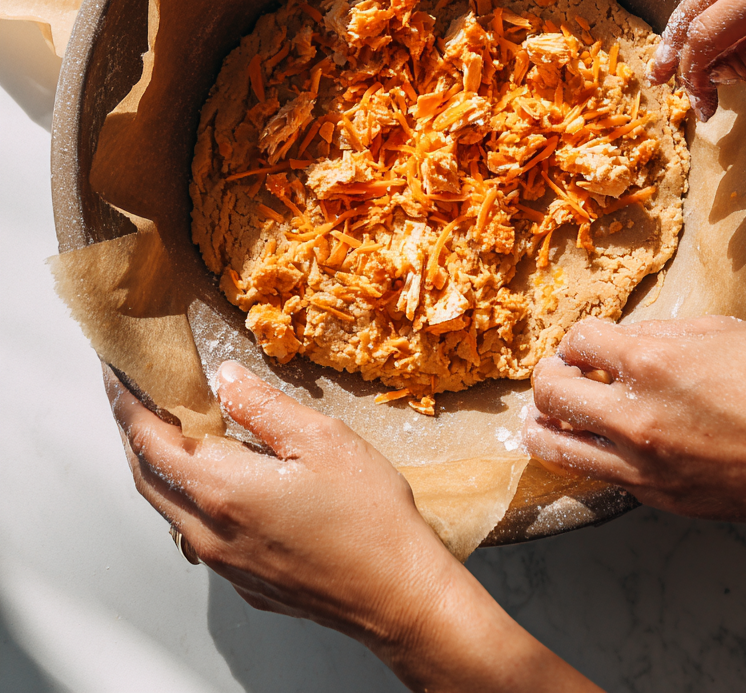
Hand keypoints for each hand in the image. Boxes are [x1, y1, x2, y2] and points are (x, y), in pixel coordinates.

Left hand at [105, 361, 601, 692]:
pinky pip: (196, 533)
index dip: (128, 406)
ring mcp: (225, 563)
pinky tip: (217, 479)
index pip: (151, 443)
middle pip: (148, 479)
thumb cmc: (369, 520)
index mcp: (223, 492)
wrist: (399, 597)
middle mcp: (211, 533)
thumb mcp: (322, 439)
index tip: (118, 376)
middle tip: (135, 397)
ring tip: (171, 430)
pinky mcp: (246, 580)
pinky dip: (188, 496)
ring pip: (169, 509)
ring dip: (160, 467)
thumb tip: (225, 378)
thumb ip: (264, 406)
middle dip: (134, 434)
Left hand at [524, 316, 745, 522]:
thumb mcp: (720, 333)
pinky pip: (601, 476)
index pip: (578, 341)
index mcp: (651, 364)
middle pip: (552, 391)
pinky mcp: (659, 498)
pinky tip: (589, 445)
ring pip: (557, 447)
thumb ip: (661, 334)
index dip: (577, 338)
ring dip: (542, 424)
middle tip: (558, 372)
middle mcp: (636, 418)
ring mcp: (644, 466)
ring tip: (541, 416)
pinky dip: (585, 457)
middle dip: (549, 375)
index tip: (584, 344)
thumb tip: (625, 341)